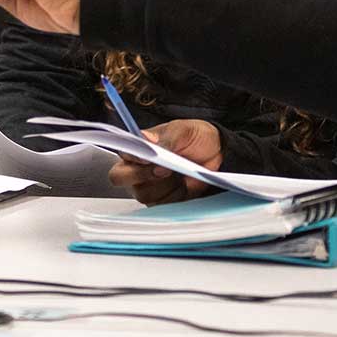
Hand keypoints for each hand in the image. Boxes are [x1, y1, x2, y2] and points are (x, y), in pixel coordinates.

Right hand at [107, 119, 223, 204]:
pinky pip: (160, 206)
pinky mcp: (161, 202)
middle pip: (120, 178)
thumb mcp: (182, 130)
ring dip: (164, 186)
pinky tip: (185, 185)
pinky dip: (175, 196)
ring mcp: (147, 187)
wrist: (216, 153)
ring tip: (180, 174)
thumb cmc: (194, 138)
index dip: (132, 157)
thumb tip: (149, 143)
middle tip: (165, 170)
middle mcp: (136, 168)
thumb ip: (165, 137)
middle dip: (143, 175)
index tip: (149, 158)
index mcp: (136, 147)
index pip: (122, 153)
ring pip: (142, 194)